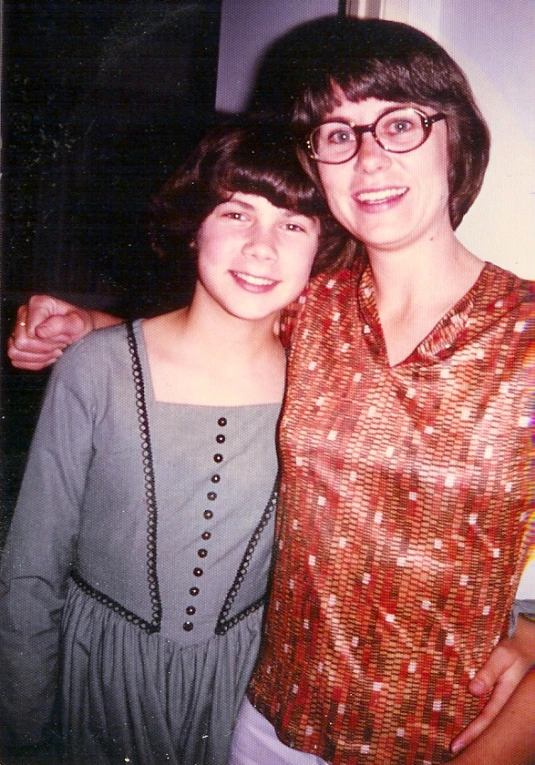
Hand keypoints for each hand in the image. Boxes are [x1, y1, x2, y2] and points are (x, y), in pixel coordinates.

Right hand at [7, 295, 94, 370]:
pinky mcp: (15, 342)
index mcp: (38, 304)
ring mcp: (17, 328)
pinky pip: (16, 360)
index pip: (30, 331)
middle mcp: (24, 313)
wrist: (78, 331)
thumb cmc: (78, 324)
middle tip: (60, 343)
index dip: (48, 339)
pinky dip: (35, 362)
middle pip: (22, 342)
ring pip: (16, 352)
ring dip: (39, 356)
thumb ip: (60, 324)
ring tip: (54, 349)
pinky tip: (47, 355)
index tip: (64, 336)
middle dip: (45, 348)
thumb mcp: (77, 323)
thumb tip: (39, 331)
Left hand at [451, 616, 534, 753]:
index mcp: (507, 696)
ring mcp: (506, 700)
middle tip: (453, 749)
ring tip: (459, 743)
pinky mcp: (504, 696)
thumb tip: (473, 690)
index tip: (455, 745)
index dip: (471, 734)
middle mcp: (507, 703)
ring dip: (476, 731)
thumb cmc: (513, 649)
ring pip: (490, 721)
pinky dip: (480, 720)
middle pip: (489, 726)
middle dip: (472, 739)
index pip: (486, 720)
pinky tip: (471, 724)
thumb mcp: (501, 656)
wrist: (528, 645)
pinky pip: (491, 712)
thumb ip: (488, 672)